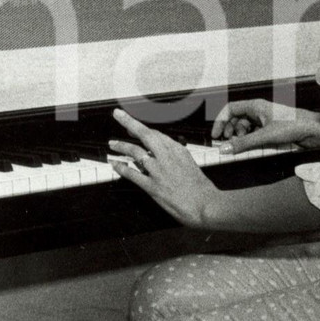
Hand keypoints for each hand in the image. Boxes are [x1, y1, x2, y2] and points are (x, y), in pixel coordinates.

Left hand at [108, 109, 217, 228]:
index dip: (143, 129)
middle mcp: (167, 157)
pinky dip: (121, 168)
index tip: (134, 127)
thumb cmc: (201, 189)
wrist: (206, 205)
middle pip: (145, 134)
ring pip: (136, 152)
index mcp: (178, 151)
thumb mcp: (191, 165)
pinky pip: (132, 174)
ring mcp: (158, 171)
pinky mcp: (152, 186)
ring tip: (113, 143)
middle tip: (119, 115)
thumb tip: (166, 155)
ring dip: (122, 146)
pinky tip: (115, 164)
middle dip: (129, 122)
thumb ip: (177, 158)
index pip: (157, 134)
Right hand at [210, 99, 319, 154]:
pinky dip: (250, 141)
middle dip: (230, 131)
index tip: (216, 135)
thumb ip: (244, 143)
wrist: (315, 131)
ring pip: (246, 128)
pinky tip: (251, 148)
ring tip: (240, 147)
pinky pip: (255, 135)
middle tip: (227, 144)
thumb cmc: (294, 125)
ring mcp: (266, 121)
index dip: (220, 121)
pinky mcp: (272, 131)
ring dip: (240, 138)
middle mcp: (259, 111)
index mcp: (256, 105)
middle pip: (237, 119)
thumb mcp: (265, 135)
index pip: (231, 109)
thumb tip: (225, 148)